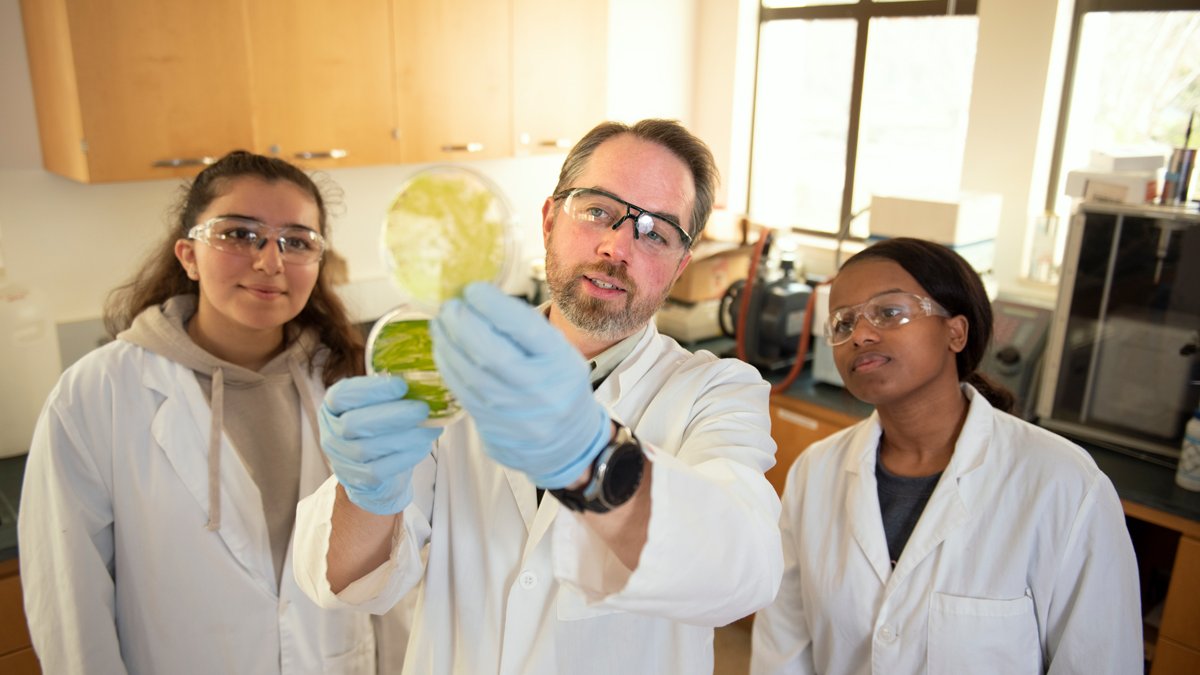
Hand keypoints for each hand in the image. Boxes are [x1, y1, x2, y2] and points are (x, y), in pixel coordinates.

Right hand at [318, 376, 443, 514]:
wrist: (375, 467)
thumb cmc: (381, 426)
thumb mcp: (380, 404)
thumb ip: (394, 393)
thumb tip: (425, 383)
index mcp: (334, 406)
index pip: (343, 395)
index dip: (371, 390)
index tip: (401, 385)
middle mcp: (331, 432)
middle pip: (354, 424)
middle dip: (392, 415)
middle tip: (422, 409)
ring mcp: (341, 458)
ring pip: (368, 449)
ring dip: (404, 437)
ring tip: (430, 428)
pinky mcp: (357, 479)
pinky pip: (379, 470)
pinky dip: (404, 457)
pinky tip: (422, 446)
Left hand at [430, 282, 609, 488]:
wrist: (565, 440)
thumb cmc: (557, 383)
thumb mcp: (557, 351)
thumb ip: (524, 328)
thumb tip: (478, 298)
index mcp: (560, 361)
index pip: (524, 329)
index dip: (493, 306)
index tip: (472, 289)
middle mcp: (539, 389)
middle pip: (490, 354)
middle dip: (462, 324)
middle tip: (449, 305)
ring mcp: (514, 412)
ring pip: (470, 374)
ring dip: (448, 344)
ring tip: (440, 322)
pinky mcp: (493, 427)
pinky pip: (462, 392)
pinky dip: (448, 366)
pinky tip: (442, 348)